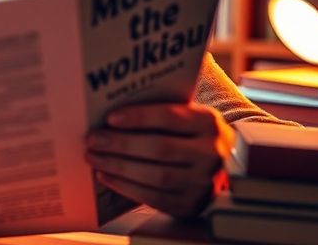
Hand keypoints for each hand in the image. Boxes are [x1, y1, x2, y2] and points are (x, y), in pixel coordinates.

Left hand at [85, 102, 233, 217]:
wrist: (223, 167)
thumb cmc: (191, 135)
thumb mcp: (186, 117)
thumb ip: (158, 114)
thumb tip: (112, 116)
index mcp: (208, 123)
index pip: (170, 118)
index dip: (139, 118)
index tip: (110, 118)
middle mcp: (210, 154)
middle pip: (160, 148)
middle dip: (121, 144)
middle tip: (93, 140)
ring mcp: (202, 182)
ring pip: (156, 176)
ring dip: (118, 167)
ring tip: (95, 158)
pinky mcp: (190, 204)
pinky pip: (153, 198)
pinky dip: (125, 187)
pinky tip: (106, 176)